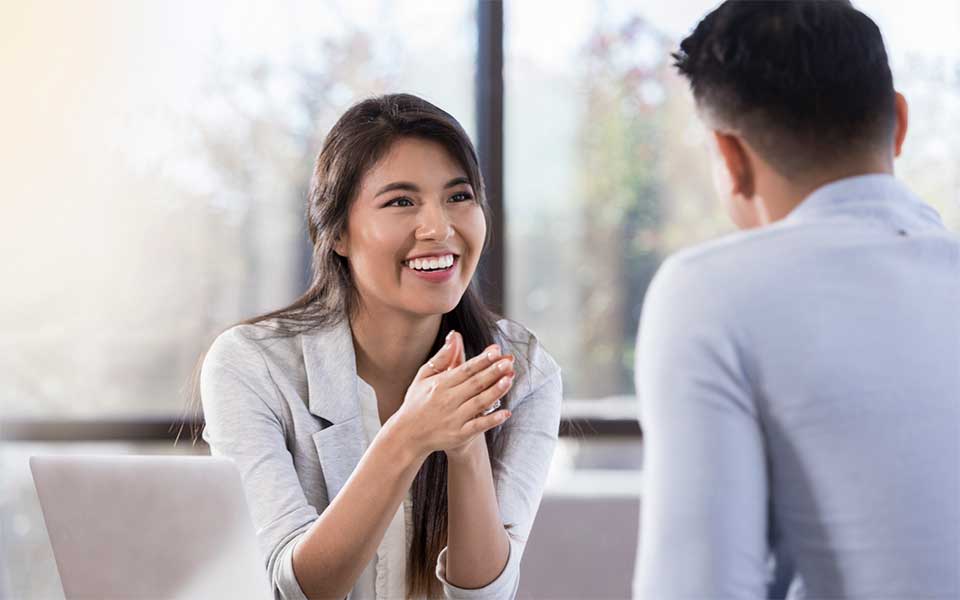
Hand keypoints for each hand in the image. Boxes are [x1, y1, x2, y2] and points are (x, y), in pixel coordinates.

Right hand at [389, 331, 513, 456]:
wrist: (408, 435)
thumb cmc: (417, 402)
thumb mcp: (424, 376)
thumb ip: (442, 357)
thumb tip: (454, 335)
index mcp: (440, 384)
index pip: (465, 369)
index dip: (482, 360)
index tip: (497, 351)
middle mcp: (448, 400)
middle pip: (475, 384)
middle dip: (493, 372)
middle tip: (509, 362)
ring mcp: (454, 418)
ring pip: (479, 403)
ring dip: (495, 391)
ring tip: (509, 379)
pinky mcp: (459, 435)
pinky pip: (478, 426)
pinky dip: (492, 420)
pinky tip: (506, 413)